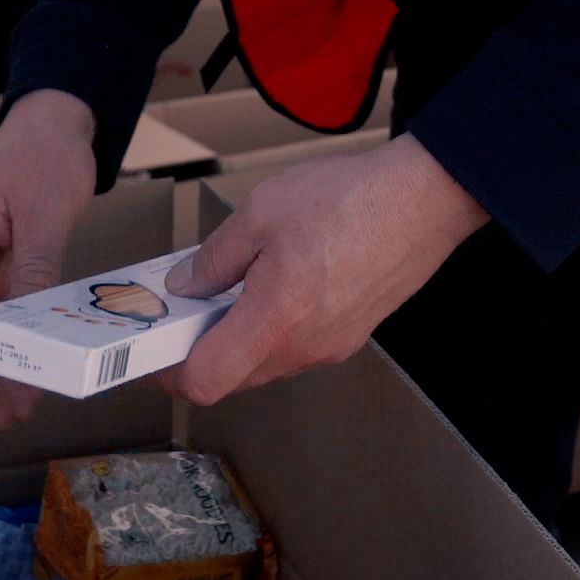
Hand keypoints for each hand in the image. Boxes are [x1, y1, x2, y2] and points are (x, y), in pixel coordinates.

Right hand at [0, 90, 101, 428]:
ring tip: (19, 403)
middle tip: (4, 417)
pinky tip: (34, 358)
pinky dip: (16, 334)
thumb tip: (27, 317)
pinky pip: (6, 303)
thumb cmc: (45, 151)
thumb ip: (34, 262)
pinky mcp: (9, 251)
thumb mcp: (45, 209)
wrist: (55, 113)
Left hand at [163, 139, 487, 405]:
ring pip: (265, 363)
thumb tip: (185, 286)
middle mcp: (304, 347)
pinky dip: (271, 328)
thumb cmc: (351, 199)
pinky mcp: (351, 334)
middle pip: (234, 377)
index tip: (153, 349)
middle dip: (200, 351)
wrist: (426, 198)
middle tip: (181, 311)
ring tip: (226, 290)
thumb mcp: (261, 212)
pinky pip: (296, 347)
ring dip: (237, 339)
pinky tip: (271, 285)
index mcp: (275, 320)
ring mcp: (331, 346)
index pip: (207, 382)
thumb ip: (215, 258)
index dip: (170, 373)